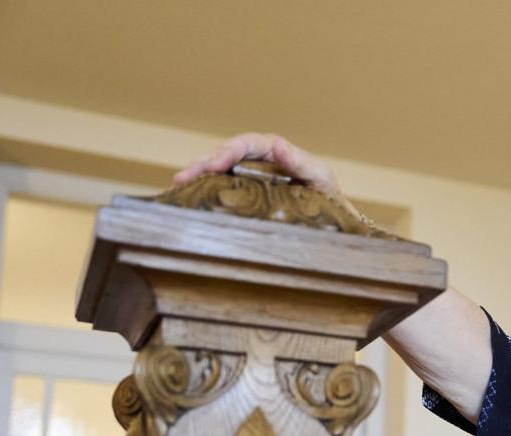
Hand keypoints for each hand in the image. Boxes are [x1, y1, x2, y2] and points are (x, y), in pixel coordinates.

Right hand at [173, 133, 338, 196]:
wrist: (332, 216)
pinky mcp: (243, 192)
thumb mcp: (318, 175)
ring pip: (217, 169)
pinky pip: (221, 187)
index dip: (228, 151)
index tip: (214, 165)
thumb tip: (276, 144)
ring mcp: (248, 175)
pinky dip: (205, 190)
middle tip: (183, 176)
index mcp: (273, 150)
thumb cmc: (326, 193)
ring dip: (197, 175)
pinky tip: (188, 196)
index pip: (246, 144)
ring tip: (179, 184)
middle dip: (203, 163)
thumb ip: (299, 161)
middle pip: (224, 154)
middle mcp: (256, 160)